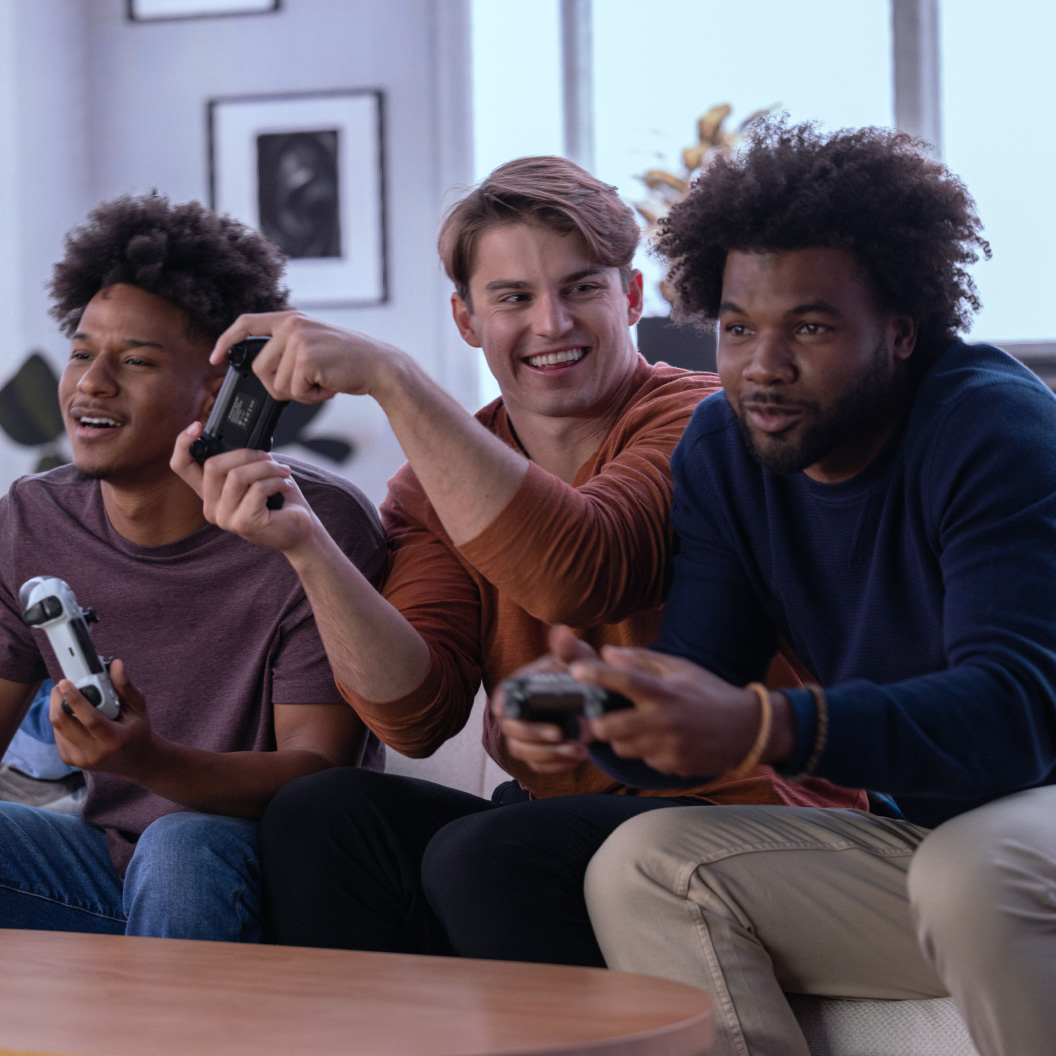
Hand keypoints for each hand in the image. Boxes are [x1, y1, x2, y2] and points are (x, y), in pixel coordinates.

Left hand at [49, 660, 155, 777]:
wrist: (134, 760)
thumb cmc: (137, 730)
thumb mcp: (138, 708)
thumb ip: (125, 686)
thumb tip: (115, 664)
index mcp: (115, 740)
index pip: (90, 719)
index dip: (75, 699)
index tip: (65, 682)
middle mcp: (95, 753)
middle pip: (64, 723)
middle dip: (57, 700)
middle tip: (62, 685)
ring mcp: (80, 759)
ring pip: (58, 727)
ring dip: (59, 708)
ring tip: (71, 698)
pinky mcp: (70, 760)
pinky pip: (58, 734)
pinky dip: (63, 721)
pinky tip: (75, 716)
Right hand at [171, 424, 319, 553]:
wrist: (300, 530)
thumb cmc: (279, 501)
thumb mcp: (253, 476)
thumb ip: (238, 463)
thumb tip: (238, 440)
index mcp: (210, 493)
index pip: (181, 467)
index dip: (183, 443)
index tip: (197, 426)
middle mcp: (211, 508)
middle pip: (213, 465)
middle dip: (246, 454)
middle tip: (269, 457)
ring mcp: (224, 518)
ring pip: (237, 475)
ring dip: (266, 467)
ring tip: (282, 472)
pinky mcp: (243, 523)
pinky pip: (257, 489)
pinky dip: (276, 481)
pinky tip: (285, 486)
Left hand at [211, 311, 407, 403]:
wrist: (380, 365)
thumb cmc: (348, 362)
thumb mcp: (313, 345)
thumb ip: (288, 348)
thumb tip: (260, 369)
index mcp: (291, 319)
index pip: (246, 323)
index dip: (226, 341)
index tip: (214, 358)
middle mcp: (292, 325)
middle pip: (260, 368)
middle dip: (279, 386)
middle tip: (306, 386)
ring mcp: (299, 340)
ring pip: (277, 383)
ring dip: (300, 393)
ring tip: (321, 383)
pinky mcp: (307, 358)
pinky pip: (294, 391)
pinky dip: (312, 397)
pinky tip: (328, 386)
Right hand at [492, 626, 599, 773]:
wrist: (597, 700)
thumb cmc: (581, 674)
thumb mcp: (580, 661)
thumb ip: (570, 650)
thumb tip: (561, 632)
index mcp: (519, 688)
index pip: (503, 702)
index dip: (510, 712)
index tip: (529, 719)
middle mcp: (516, 714)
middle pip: (512, 732)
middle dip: (536, 737)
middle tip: (562, 735)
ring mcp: (526, 736)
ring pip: (524, 753)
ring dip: (550, 755)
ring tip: (580, 750)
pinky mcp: (538, 754)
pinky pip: (539, 767)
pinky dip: (558, 765)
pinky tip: (579, 756)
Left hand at [571, 647, 790, 776]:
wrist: (746, 730)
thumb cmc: (708, 692)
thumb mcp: (680, 668)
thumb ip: (642, 660)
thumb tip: (607, 653)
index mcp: (666, 692)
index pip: (626, 681)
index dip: (598, 675)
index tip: (575, 670)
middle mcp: (664, 721)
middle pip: (610, 728)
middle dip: (599, 723)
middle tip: (601, 716)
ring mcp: (668, 748)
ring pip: (623, 748)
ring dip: (621, 739)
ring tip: (636, 726)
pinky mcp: (673, 767)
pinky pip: (644, 760)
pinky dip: (645, 751)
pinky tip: (660, 740)